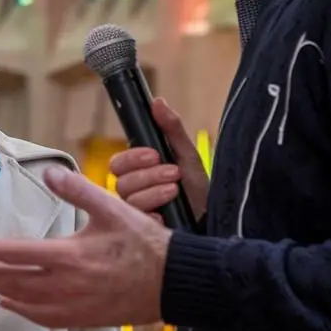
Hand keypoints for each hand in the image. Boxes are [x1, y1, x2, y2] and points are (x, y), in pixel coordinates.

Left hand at [0, 167, 171, 328]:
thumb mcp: (112, 207)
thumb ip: (78, 188)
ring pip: (22, 299)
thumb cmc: (145, 243)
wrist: (174, 281)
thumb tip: (51, 172)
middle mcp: (66, 285)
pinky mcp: (83, 318)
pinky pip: (43, 317)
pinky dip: (21, 309)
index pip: (14, 254)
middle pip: (10, 279)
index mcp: (70, 255)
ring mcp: (73, 305)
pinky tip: (9, 301)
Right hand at [110, 97, 208, 221]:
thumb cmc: (197, 187)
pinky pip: (138, 221)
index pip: (117, 162)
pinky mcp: (144, 229)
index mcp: (138, 171)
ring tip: (175, 189)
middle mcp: (133, 190)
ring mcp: (137, 211)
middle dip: (148, 175)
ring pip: (130, 199)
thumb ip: (171, 128)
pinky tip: (166, 214)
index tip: (155, 155)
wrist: (213, 216)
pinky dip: (153, 215)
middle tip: (172, 173)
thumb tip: (158, 101)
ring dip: (154, 192)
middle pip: (121, 181)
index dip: (133, 158)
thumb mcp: (187, 154)